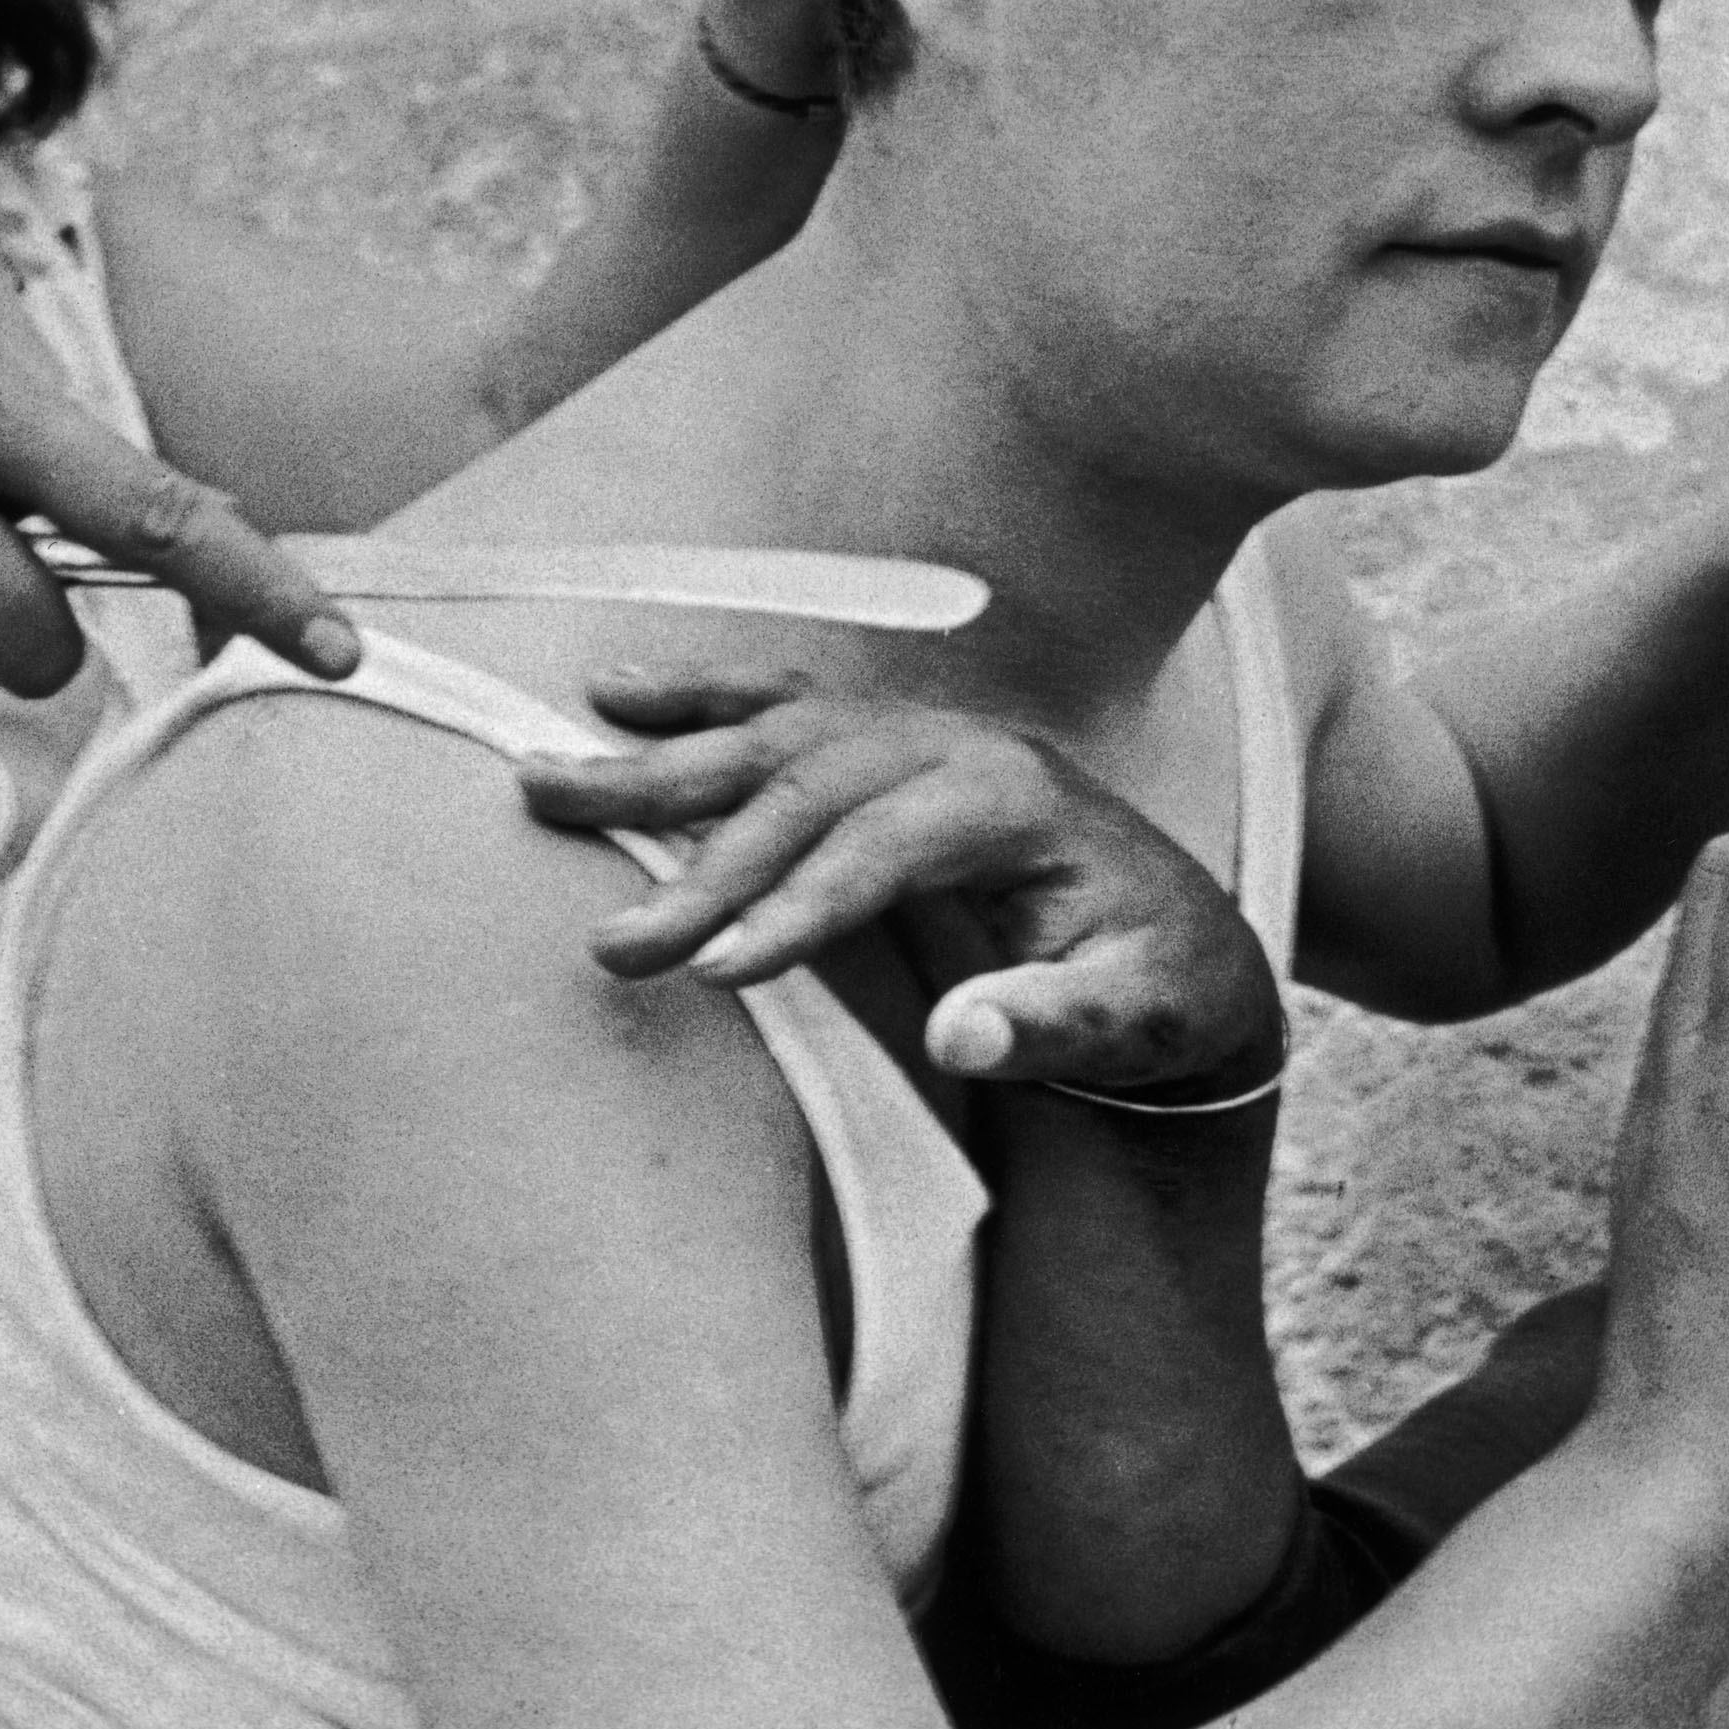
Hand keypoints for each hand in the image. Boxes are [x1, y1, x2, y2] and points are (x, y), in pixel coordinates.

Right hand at [513, 664, 1284, 1094]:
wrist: (1185, 937)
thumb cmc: (1158, 986)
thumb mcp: (1142, 1021)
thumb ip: (1059, 1027)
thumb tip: (969, 1033)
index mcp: (1015, 802)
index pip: (881, 850)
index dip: (795, 909)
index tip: (711, 974)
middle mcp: (955, 746)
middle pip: (805, 789)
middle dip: (701, 865)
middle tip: (613, 943)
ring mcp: (913, 734)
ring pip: (768, 737)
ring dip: (655, 764)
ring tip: (543, 783)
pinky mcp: (883, 744)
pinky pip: (776, 704)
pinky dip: (696, 698)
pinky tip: (612, 695)